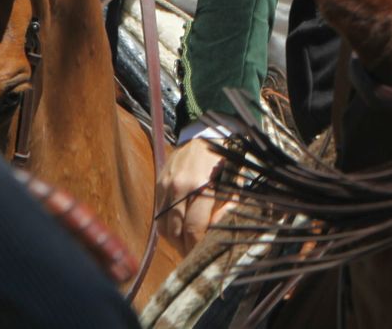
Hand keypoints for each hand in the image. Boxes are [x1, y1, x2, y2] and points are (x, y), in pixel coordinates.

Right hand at [157, 137, 225, 252]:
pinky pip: (158, 215)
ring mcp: (166, 185)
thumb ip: (227, 209)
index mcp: (201, 186)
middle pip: (176, 231)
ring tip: (184, 245)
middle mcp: (180, 186)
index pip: (194, 228)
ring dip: (173, 240)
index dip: (197, 246)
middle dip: (184, 247)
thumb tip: (216, 234)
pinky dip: (166, 227)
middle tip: (192, 255)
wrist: (205, 136)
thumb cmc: (224, 163)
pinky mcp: (159, 184)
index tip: (201, 254)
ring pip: (163, 226)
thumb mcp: (233, 184)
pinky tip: (177, 230)